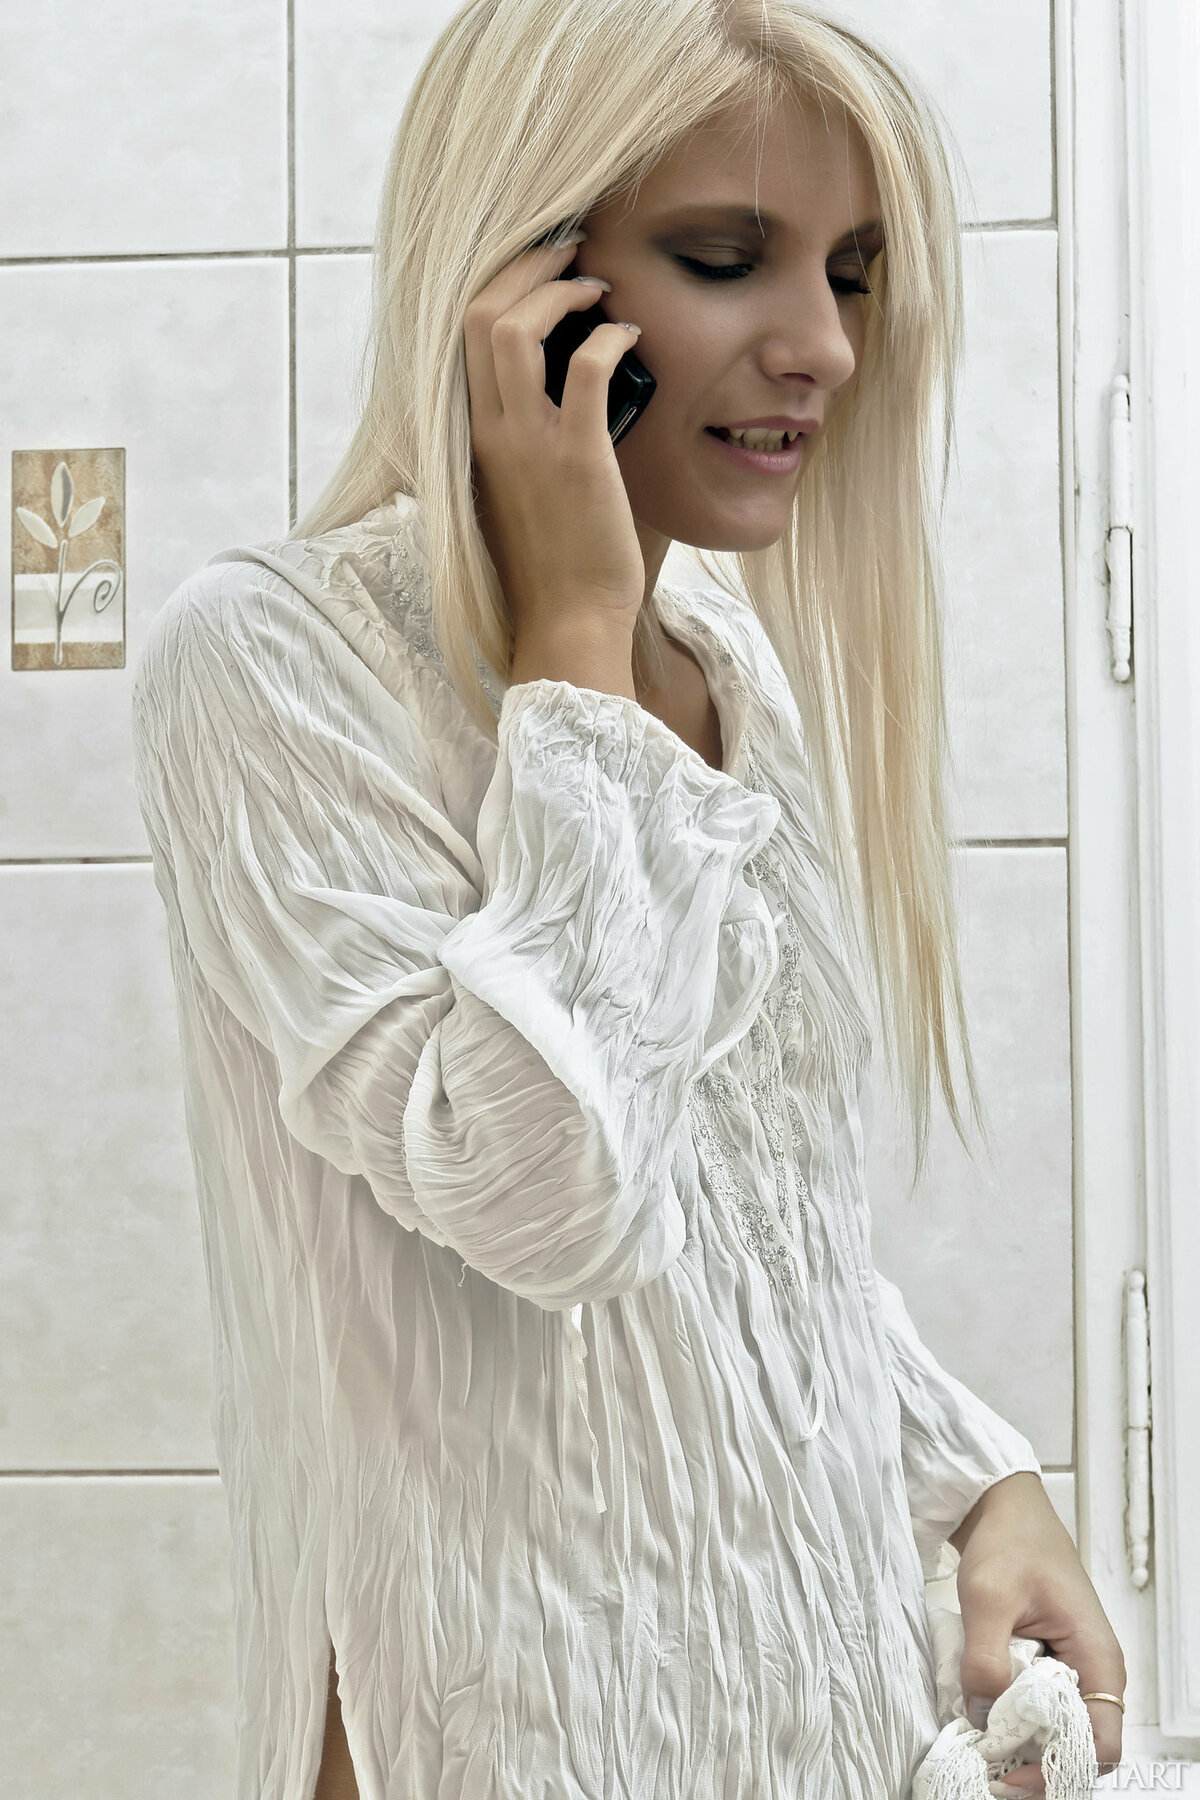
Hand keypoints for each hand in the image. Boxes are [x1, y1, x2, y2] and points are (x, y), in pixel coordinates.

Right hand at [464, 234, 646, 639]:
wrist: (568, 622)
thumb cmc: (556, 565)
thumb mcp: (522, 492)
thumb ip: (529, 440)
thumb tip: (572, 384)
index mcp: (472, 437)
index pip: (462, 333)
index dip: (501, 284)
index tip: (540, 270)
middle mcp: (489, 432)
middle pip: (479, 313)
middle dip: (525, 266)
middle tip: (570, 251)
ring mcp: (528, 444)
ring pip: (514, 330)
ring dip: (557, 291)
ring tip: (596, 284)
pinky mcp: (576, 458)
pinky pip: (587, 370)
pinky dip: (610, 338)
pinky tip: (630, 336)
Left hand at [949, 1472, 1126, 1794]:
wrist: (1004, 1506)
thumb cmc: (1009, 1540)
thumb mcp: (988, 1597)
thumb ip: (985, 1660)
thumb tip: (981, 1715)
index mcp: (1096, 1659)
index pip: (1098, 1745)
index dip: (1055, 1770)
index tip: (1010, 1773)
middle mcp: (1092, 1671)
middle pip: (1075, 1745)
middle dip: (1032, 1761)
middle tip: (985, 1760)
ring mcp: (1071, 1667)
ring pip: (1052, 1728)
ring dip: (1017, 1738)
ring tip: (977, 1737)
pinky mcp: (1048, 1662)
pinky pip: (1035, 1705)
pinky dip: (1009, 1713)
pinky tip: (979, 1707)